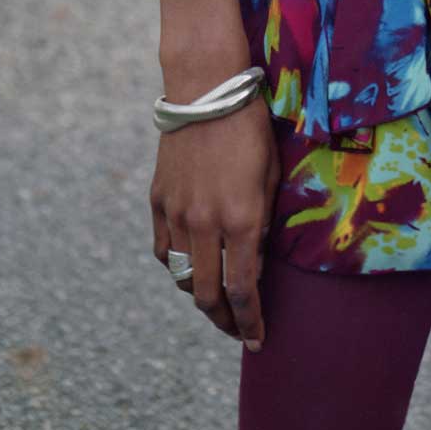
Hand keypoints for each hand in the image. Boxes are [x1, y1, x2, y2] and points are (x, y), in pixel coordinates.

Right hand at [150, 97, 278, 350]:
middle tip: (237, 329)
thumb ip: (264, 220)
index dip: (250, 320)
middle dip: (225, 320)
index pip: (244, 289)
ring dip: (200, 297)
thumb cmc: (251, 127)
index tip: (257, 338)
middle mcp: (206, 224)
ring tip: (217, 300)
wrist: (206, 91)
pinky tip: (191, 267)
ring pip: (182, 278)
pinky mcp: (158, 203)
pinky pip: (164, 252)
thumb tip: (257, 257)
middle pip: (208, 296)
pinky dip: (177, 268)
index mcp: (242, 218)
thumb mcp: (272, 173)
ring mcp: (177, 215)